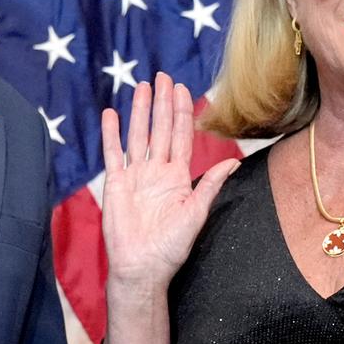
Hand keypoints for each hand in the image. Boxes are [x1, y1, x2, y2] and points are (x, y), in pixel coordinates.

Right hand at [100, 73, 237, 292]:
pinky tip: (110, 114)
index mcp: (178, 177)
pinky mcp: (117, 184)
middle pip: (160, 129)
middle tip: (163, 77)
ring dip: (140, 111)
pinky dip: (111, 134)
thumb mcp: (196, 214)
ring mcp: (136, 176)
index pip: (181, 136)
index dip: (182, 112)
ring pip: (138, 135)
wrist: (142, 267)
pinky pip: (113, 154)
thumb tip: (233, 161)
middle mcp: (157, 171)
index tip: (183, 90)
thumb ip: (210, 185)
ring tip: (141, 87)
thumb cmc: (170, 247)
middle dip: (162, 103)